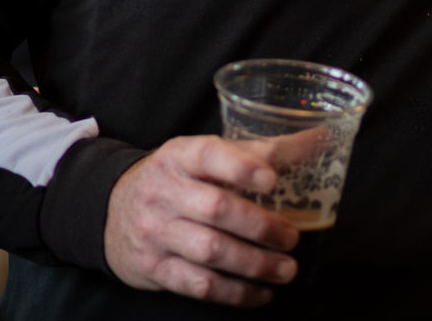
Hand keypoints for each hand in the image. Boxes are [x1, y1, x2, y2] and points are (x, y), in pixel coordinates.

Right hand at [104, 135, 299, 306]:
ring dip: (254, 264)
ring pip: (209, 251)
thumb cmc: (178, 177)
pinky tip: (261, 293)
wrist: (111, 209)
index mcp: (180, 155)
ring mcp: (156, 231)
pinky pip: (198, 284)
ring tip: (287, 268)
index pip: (210, 155)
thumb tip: (320, 139)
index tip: (273, 180)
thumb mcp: (206, 154)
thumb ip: (259, 150)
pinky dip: (234, 292)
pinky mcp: (155, 267)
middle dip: (260, 226)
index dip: (242, 167)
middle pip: (215, 208)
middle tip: (292, 237)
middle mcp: (165, 191)